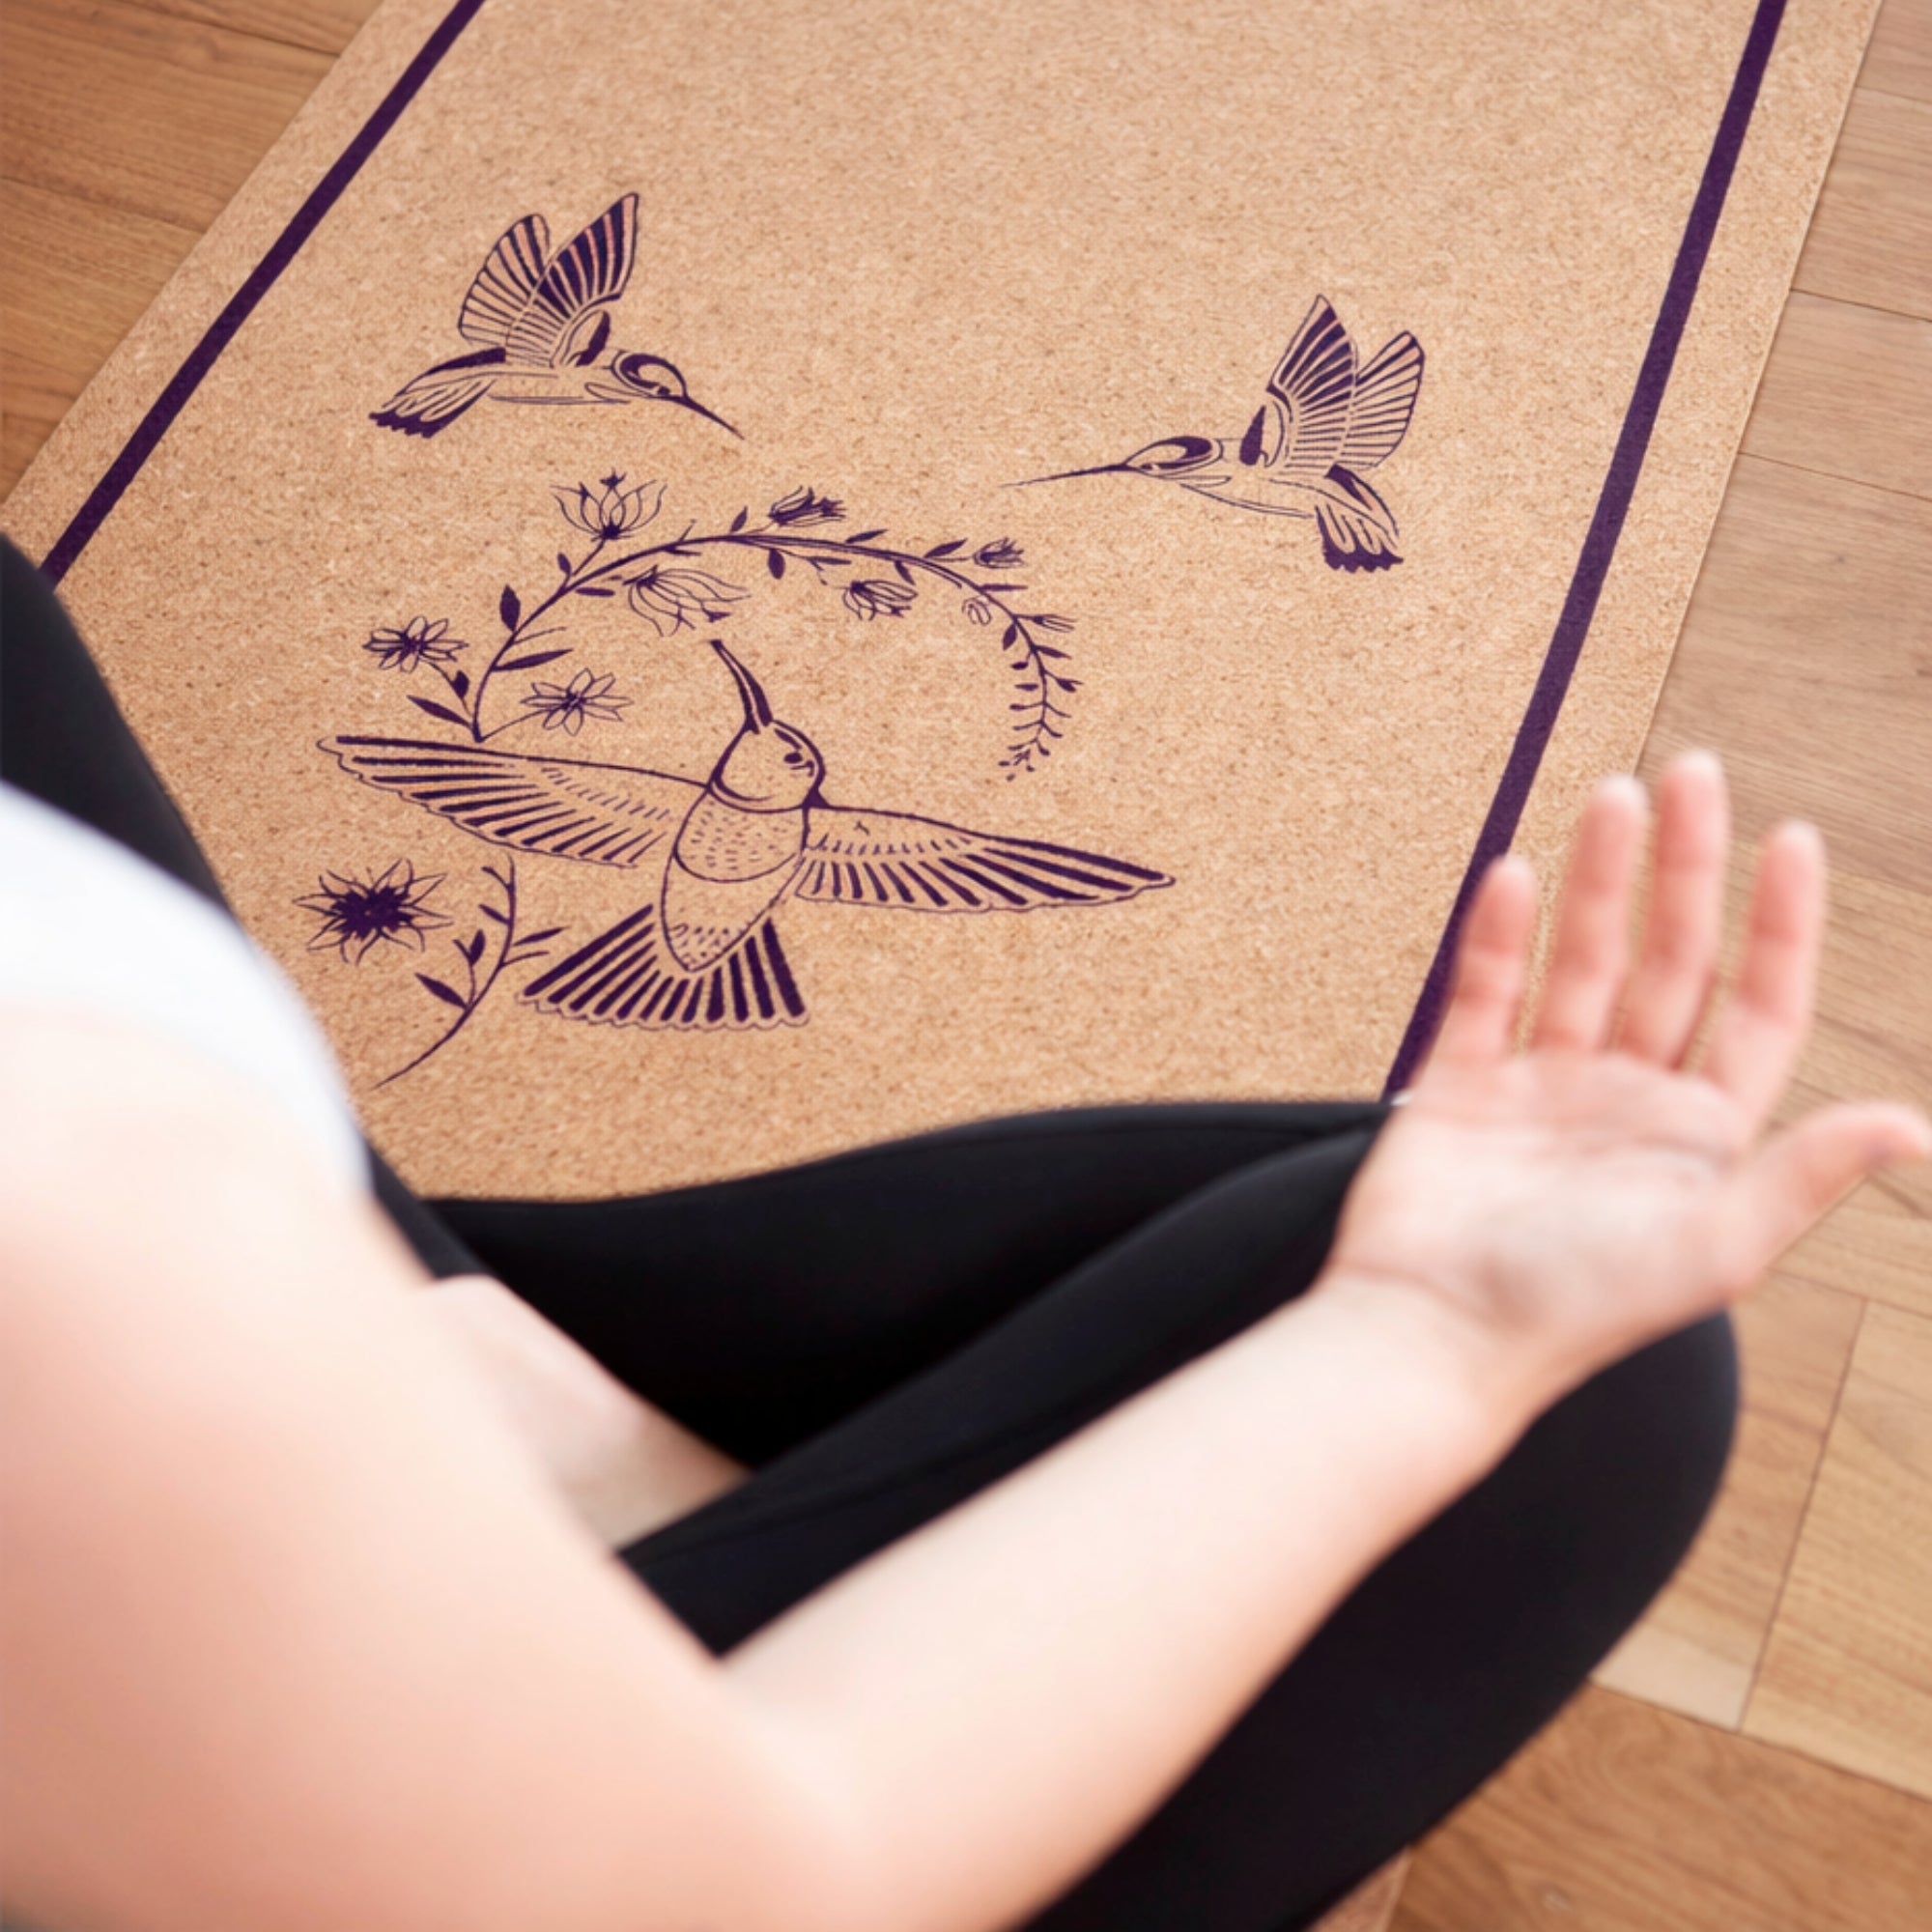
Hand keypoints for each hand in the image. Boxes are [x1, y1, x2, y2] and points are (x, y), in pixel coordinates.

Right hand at [1325, 753, 1929, 1419]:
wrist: (1431, 1336)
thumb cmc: (1570, 1312)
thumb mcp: (1711, 1249)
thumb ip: (1800, 1177)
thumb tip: (1913, 1126)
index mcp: (1699, 1137)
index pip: (1755, 1007)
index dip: (1779, 923)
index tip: (1790, 838)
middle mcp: (1627, 1101)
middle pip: (1670, 960)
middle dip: (1686, 868)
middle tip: (1690, 776)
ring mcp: (1541, 1090)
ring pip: (1579, 960)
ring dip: (1596, 879)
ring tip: (1610, 795)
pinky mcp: (1459, 1088)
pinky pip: (1483, 993)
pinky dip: (1497, 935)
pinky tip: (1514, 876)